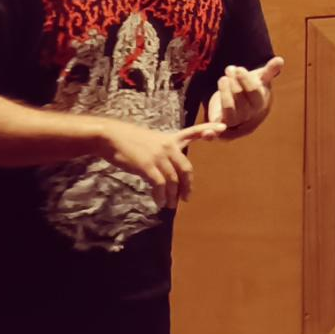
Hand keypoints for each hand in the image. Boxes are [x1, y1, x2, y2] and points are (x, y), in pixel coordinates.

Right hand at [98, 119, 223, 210]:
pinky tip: (160, 202)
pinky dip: (161, 196)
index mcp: (170, 138)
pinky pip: (160, 185)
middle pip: (186, 168)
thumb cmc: (129, 141)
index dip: (208, 130)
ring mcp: (158, 156)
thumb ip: (163, 152)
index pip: (192, 132)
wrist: (111, 137)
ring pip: (173, 180)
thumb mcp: (151, 141)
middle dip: (188, 186)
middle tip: (186, 199)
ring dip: (173, 196)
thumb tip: (169, 172)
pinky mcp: (148, 166)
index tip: (223, 128)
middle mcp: (168, 146)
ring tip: (170, 205)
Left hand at [205, 56, 285, 138]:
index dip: (245, 80)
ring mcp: (235, 122)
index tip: (238, 69)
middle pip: (240, 99)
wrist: (244, 107)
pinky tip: (206, 133)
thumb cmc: (252, 90)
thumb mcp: (260, 80)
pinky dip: (211, 135)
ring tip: (223, 79)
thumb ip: (269, 71)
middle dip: (233, 83)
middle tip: (229, 69)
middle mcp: (249, 115)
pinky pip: (217, 133)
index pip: (254, 92)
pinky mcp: (222, 127)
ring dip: (224, 94)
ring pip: (229, 110)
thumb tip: (280, 60)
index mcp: (260, 104)